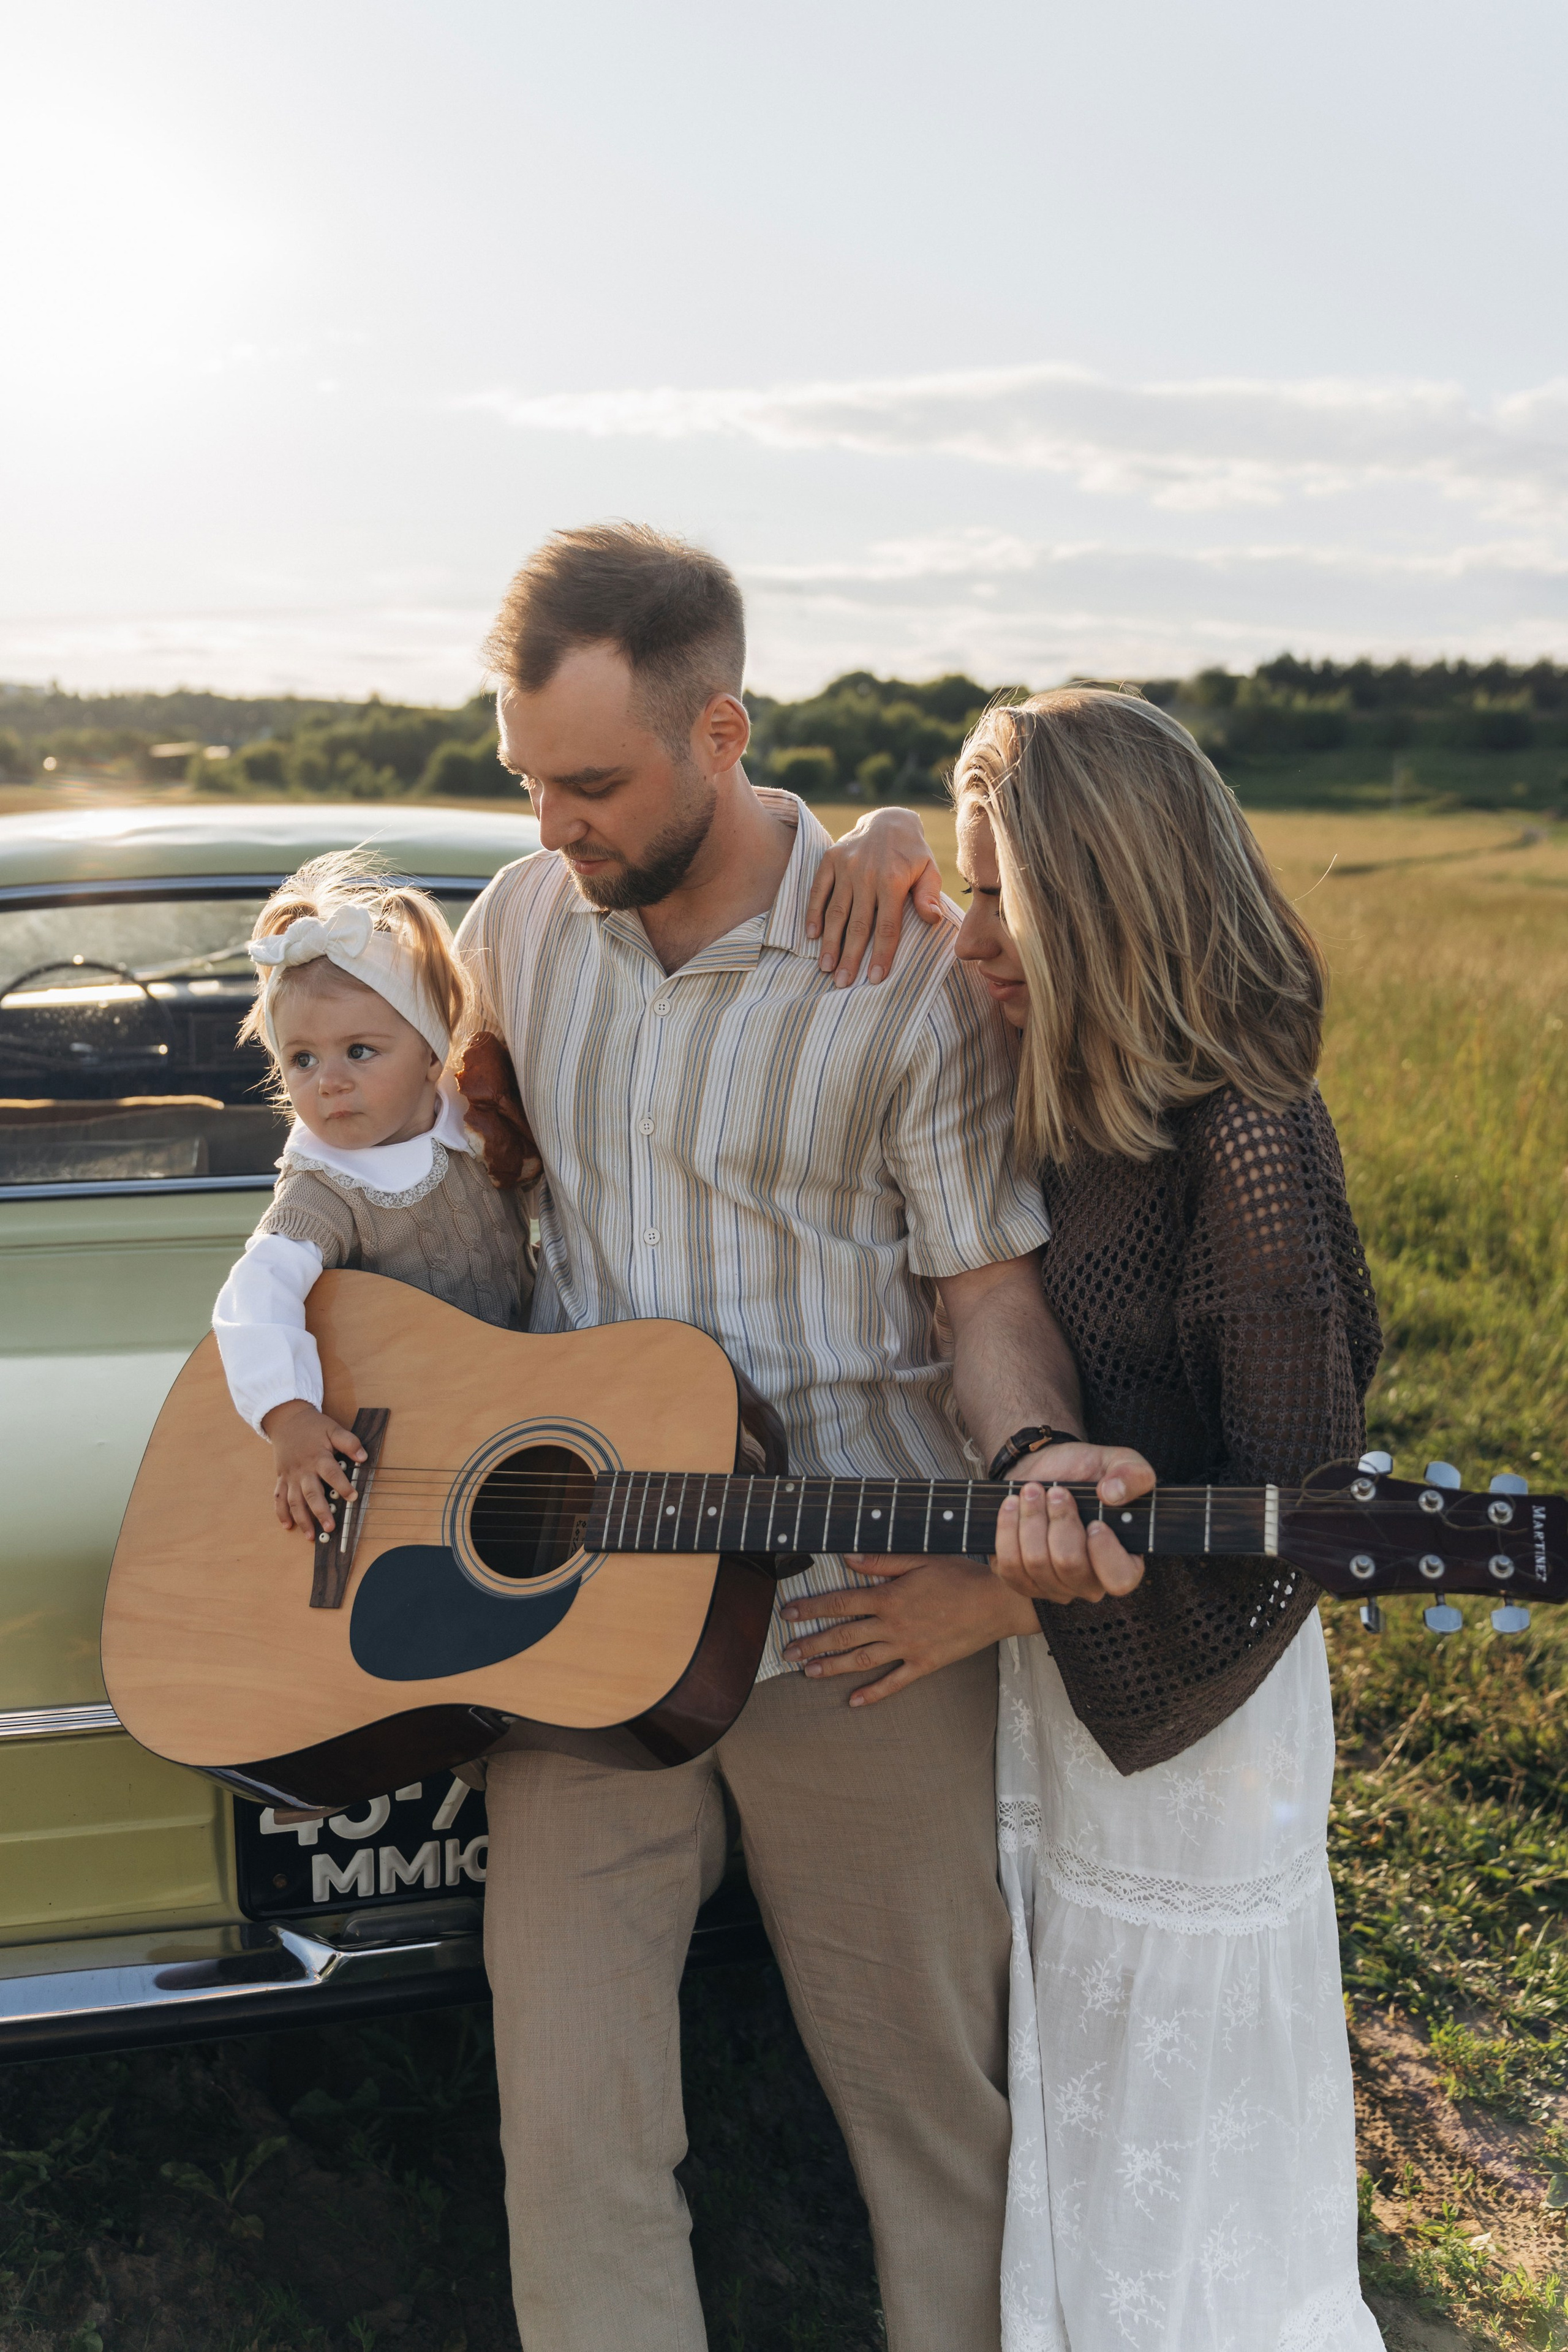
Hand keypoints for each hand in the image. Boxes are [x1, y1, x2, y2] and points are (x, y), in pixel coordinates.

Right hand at [261, 1399, 366, 1537]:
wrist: (287, 1419)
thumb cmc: (313, 1427)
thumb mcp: (333, 1429)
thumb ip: (349, 1442)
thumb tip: (363, 1456)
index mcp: (318, 1457)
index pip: (331, 1473)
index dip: (342, 1485)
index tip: (353, 1497)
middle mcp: (303, 1470)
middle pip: (311, 1493)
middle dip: (320, 1512)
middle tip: (330, 1527)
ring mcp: (290, 1476)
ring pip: (294, 1501)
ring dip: (301, 1519)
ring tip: (310, 1536)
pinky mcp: (281, 1478)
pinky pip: (279, 1498)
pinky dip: (281, 1513)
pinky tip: (287, 1526)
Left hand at [780, 1554, 1038, 1706]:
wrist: (996, 1603)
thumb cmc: (960, 1575)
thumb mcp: (920, 1559)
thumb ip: (882, 1561)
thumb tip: (847, 1558)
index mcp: (889, 1597)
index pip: (840, 1603)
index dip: (811, 1608)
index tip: (788, 1614)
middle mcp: (893, 1625)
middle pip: (843, 1635)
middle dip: (811, 1643)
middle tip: (786, 1651)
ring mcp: (908, 1648)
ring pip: (861, 1661)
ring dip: (832, 1667)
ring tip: (808, 1672)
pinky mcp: (924, 1664)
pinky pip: (894, 1683)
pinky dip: (873, 1693)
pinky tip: (854, 1702)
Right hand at [805, 808, 942, 985]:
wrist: (889, 819)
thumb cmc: (913, 854)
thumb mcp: (929, 870)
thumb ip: (929, 895)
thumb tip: (934, 920)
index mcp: (893, 880)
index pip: (887, 925)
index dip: (881, 954)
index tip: (875, 979)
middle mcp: (867, 874)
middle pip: (858, 924)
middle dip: (850, 956)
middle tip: (842, 982)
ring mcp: (845, 866)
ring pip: (836, 912)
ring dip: (830, 942)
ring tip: (826, 967)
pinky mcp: (830, 860)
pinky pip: (818, 891)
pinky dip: (813, 913)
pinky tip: (812, 936)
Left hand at [991, 1441, 1154, 1605]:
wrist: (1043, 1470)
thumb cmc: (1085, 1472)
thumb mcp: (1119, 1462)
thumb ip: (1133, 1474)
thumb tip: (1113, 1495)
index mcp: (1123, 1561)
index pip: (1119, 1579)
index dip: (1105, 1553)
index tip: (1094, 1523)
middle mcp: (1089, 1582)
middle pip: (1069, 1565)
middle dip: (1059, 1521)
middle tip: (1054, 1491)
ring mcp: (1054, 1586)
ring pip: (1036, 1564)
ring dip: (1031, 1520)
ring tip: (1031, 1492)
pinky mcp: (1022, 1581)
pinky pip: (1010, 1567)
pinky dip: (1007, 1530)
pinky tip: (1011, 1505)